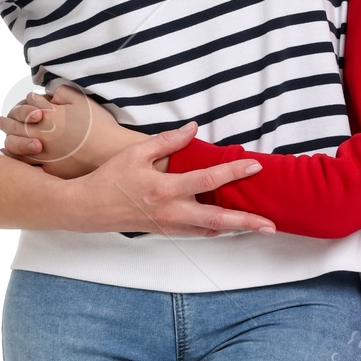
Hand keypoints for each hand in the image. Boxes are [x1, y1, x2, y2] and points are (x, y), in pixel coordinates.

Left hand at [0, 85, 134, 175]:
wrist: (110, 152)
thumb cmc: (99, 125)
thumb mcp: (82, 101)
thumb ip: (64, 93)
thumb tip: (51, 94)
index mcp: (48, 114)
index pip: (28, 105)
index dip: (24, 104)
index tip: (22, 105)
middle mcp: (41, 132)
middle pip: (16, 124)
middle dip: (7, 121)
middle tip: (0, 121)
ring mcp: (42, 152)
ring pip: (15, 144)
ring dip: (8, 138)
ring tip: (4, 137)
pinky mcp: (48, 169)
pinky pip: (24, 164)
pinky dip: (15, 157)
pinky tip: (11, 155)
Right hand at [65, 126, 274, 236]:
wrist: (90, 209)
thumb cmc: (112, 178)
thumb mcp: (137, 153)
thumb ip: (168, 141)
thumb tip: (193, 127)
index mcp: (166, 189)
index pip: (208, 180)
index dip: (233, 173)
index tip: (254, 167)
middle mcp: (172, 212)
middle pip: (218, 220)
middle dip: (247, 223)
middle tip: (271, 226)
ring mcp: (171, 226)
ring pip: (211, 231)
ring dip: (236, 228)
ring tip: (258, 226)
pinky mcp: (168, 232)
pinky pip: (198, 232)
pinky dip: (216, 229)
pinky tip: (229, 224)